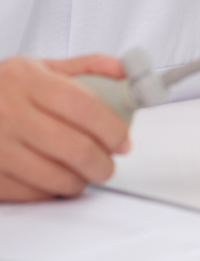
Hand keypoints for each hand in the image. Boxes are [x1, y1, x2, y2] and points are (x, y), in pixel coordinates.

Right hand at [0, 55, 130, 201]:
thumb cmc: (2, 90)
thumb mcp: (38, 67)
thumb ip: (86, 67)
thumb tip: (126, 71)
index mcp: (27, 80)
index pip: (85, 106)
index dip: (112, 128)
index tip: (123, 141)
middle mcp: (8, 111)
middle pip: (74, 147)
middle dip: (102, 163)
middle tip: (107, 165)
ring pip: (54, 176)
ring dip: (79, 181)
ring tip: (83, 175)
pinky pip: (30, 193)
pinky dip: (49, 191)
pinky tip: (53, 181)